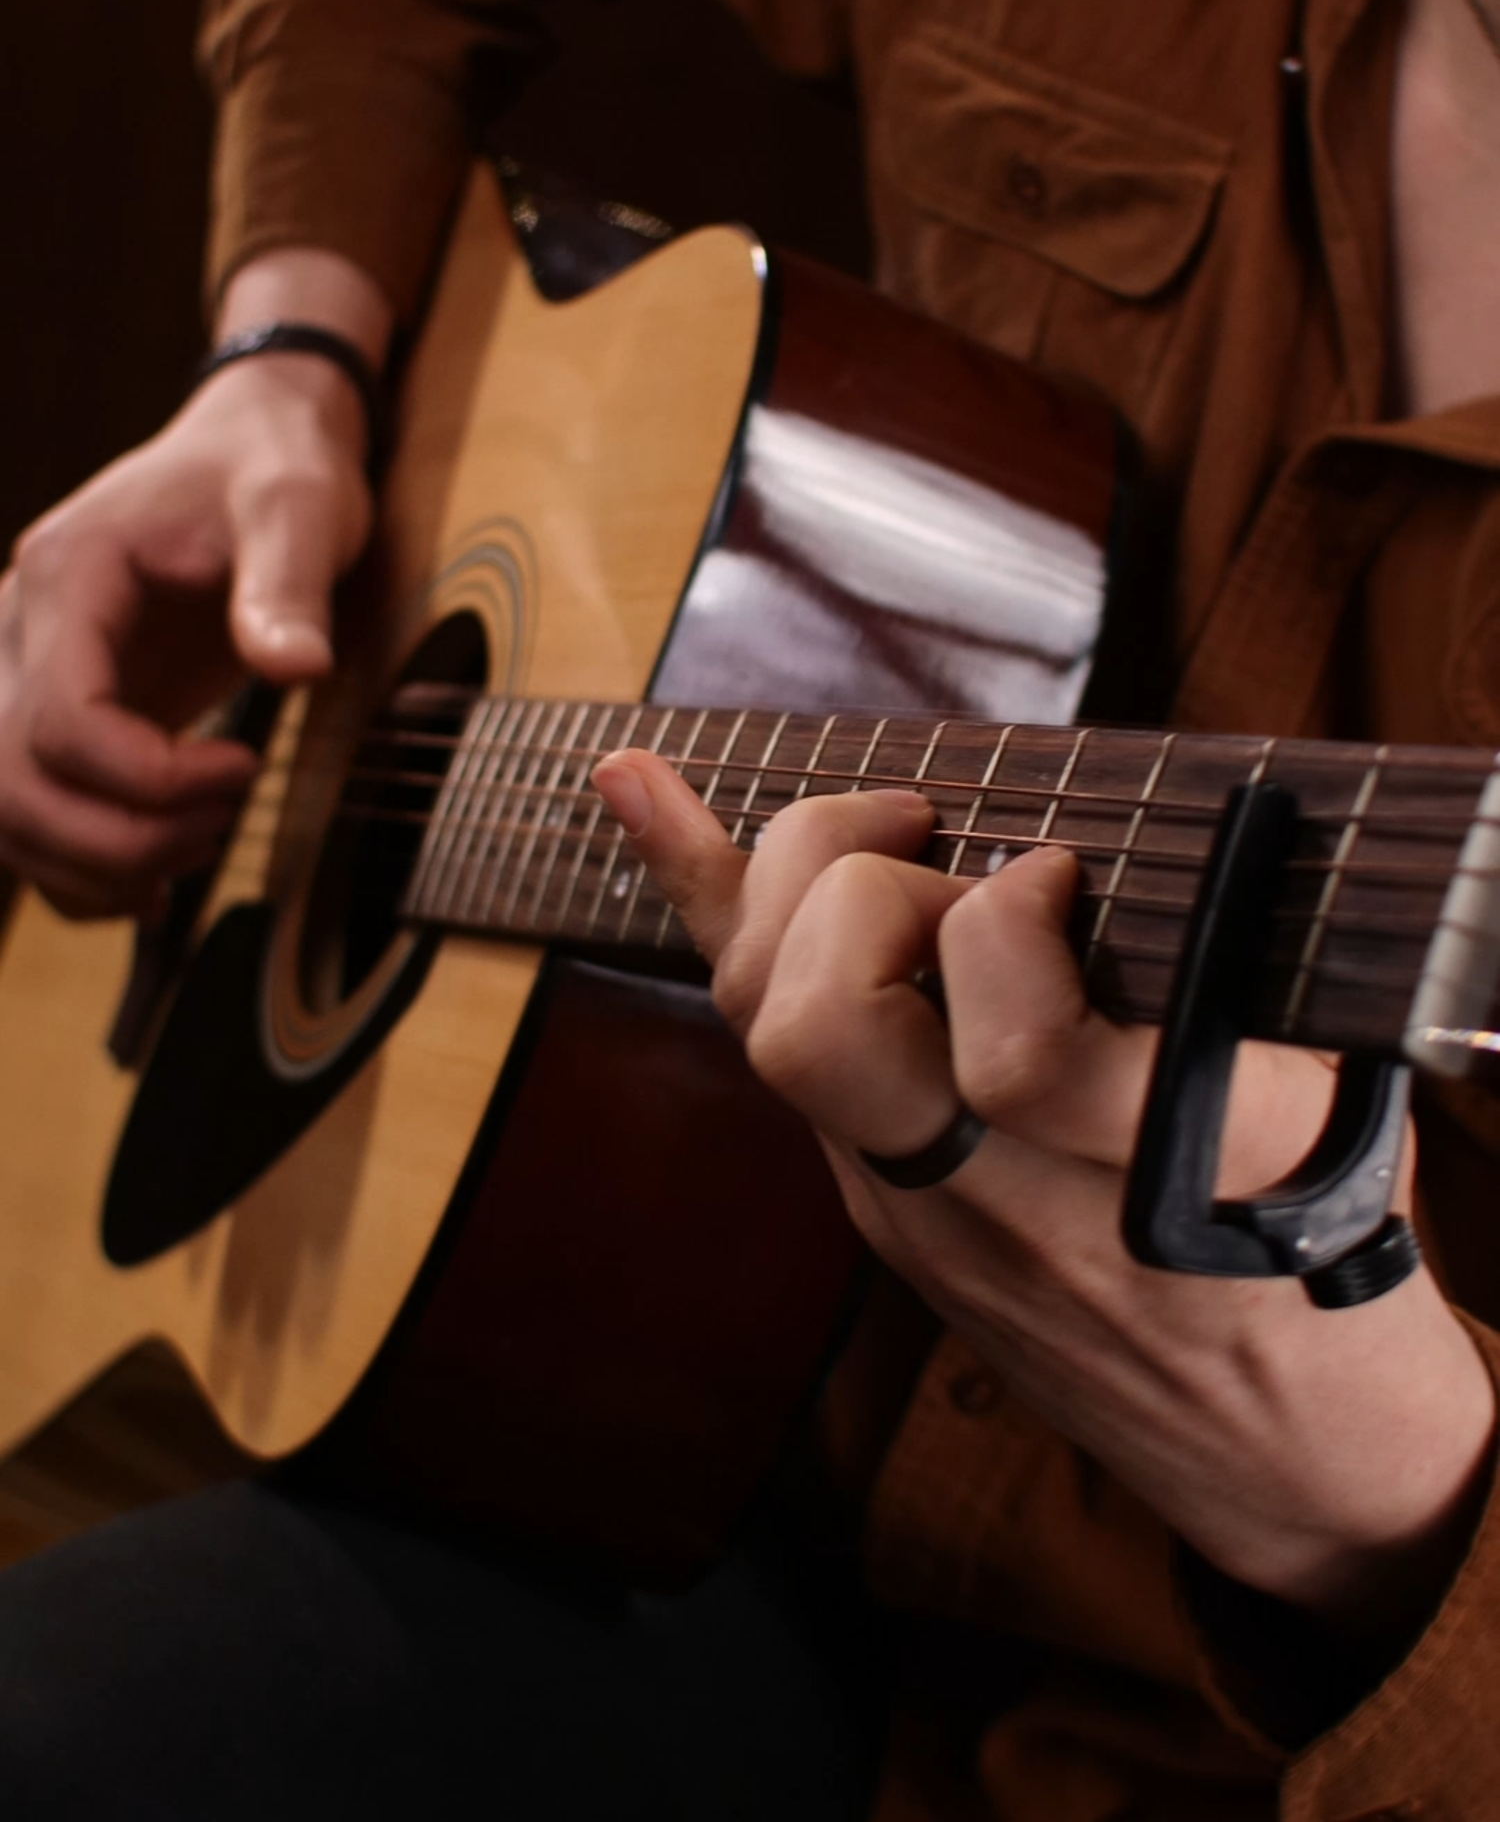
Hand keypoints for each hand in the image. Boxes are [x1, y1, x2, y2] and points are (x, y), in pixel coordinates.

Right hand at [0, 332, 373, 918]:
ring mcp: (25, 673)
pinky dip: (81, 869)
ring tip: (204, 841)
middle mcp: (18, 628)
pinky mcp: (55, 710)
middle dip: (120, 836)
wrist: (249, 448)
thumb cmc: (271, 469)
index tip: (244, 768)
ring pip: (5, 814)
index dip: (149, 777)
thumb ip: (289, 585)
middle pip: (11, 782)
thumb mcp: (300, 506)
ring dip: (99, 862)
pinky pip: (29, 816)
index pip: (59, 720)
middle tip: (225, 819)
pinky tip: (157, 883)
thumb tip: (297, 668)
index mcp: (67, 575)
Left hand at [593, 749, 1496, 1639]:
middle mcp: (1009, 1207)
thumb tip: (1088, 837)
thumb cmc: (1322, 1238)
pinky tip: (632, 786)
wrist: (1279, 1445)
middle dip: (859, 890)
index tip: (1061, 874)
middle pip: (826, 1035)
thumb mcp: (1325, 1101)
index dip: (1014, 924)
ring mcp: (923, 1217)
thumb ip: (1219, 980)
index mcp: (1156, 1171)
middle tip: (945, 845)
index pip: (1018, 1053)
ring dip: (795, 891)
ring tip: (891, 843)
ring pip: (771, 1034)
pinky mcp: (885, 1215)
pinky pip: (776, 1048)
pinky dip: (712, 902)